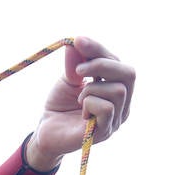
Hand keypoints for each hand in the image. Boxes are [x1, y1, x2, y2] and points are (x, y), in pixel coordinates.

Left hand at [25, 37, 134, 170]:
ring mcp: (117, 119)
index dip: (99, 49)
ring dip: (92, 89)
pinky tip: (81, 112)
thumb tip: (77, 42)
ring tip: (79, 98)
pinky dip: (90, 104)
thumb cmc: (60, 107)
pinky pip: (107, 108)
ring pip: (118, 90)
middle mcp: (122, 103)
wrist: (46, 133)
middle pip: (128, 74)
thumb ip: (75, 62)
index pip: (118, 62)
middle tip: (78, 69)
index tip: (78, 41)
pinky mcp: (106, 131)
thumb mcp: (68, 79)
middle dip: (102, 65)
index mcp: (116, 87)